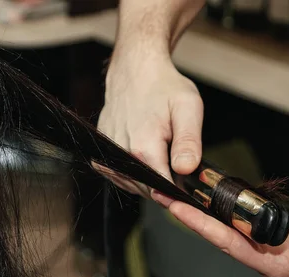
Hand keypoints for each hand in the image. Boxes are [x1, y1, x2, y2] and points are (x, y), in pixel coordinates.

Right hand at [96, 51, 203, 197]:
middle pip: (148, 191)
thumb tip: (186, 170)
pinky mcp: (100, 154)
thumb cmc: (163, 87)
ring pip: (133, 186)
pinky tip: (145, 157)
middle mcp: (121, 154)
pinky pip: (120, 177)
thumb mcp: (187, 107)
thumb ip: (188, 142)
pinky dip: (135, 175)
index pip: (163, 189)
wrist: (134, 72)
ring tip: (162, 155)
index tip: (187, 189)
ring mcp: (107, 155)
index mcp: (143, 147)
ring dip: (150, 181)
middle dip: (166, 186)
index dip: (178, 193)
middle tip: (178, 163)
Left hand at [151, 192, 288, 276]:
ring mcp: (265, 241)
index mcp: (270, 264)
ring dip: (202, 208)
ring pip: (227, 222)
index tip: (178, 210)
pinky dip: (224, 204)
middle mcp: (261, 254)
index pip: (227, 243)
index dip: (201, 227)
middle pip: (217, 232)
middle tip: (163, 193)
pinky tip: (210, 193)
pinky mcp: (273, 228)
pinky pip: (243, 214)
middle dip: (190, 214)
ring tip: (178, 188)